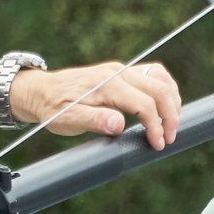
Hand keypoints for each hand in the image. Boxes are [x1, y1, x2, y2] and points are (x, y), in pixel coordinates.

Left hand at [12, 60, 182, 149]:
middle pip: (158, 88)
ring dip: (172, 99)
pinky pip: (152, 74)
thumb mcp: (68, 120)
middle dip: (170, 114)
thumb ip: (94, 121)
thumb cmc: (54, 108)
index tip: (157, 144)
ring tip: (172, 122)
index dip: (155, 125)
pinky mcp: (121, 72)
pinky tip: (165, 105)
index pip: (143, 103)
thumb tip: (118, 124)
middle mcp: (117, 72)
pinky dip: (164, 88)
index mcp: (106, 85)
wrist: (41, 91)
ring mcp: (121, 69)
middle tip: (170, 137)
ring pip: (159, 77)